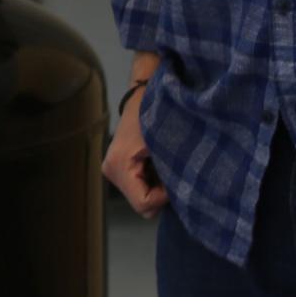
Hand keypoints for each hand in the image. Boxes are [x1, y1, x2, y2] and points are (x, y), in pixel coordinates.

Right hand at [100, 55, 167, 216]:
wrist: (145, 91)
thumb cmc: (158, 113)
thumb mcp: (168, 144)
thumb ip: (173, 174)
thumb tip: (185, 197)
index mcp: (120, 165)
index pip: (144, 204)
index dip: (165, 197)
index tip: (176, 177)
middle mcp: (110, 170)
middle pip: (141, 204)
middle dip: (160, 194)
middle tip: (172, 171)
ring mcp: (111, 169)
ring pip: (140, 198)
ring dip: (156, 188)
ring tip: (165, 164)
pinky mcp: (116, 167)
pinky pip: (137, 188)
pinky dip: (151, 182)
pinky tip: (157, 164)